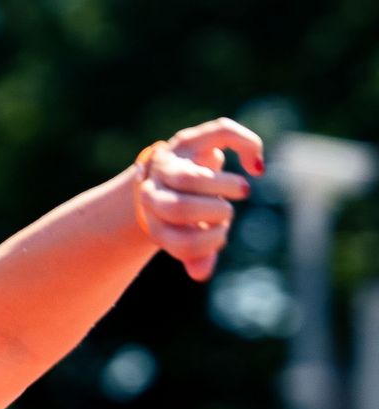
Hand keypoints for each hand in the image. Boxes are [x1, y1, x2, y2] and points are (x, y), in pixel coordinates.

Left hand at [133, 117, 263, 281]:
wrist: (163, 174)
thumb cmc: (181, 211)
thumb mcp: (186, 232)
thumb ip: (196, 253)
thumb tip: (201, 273)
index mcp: (151, 216)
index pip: (172, 239)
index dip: (203, 243)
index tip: (221, 236)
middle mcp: (153, 187)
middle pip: (176, 209)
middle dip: (210, 214)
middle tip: (229, 213)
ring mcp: (169, 161)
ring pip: (187, 177)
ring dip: (220, 187)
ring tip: (242, 191)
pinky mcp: (190, 138)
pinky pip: (219, 135)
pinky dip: (245, 148)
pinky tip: (257, 167)